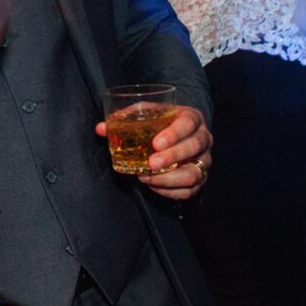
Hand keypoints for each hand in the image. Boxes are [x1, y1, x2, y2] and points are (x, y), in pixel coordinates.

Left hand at [95, 105, 213, 198]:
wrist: (180, 132)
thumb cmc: (162, 121)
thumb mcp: (148, 113)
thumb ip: (126, 118)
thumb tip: (101, 129)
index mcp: (192, 118)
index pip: (188, 123)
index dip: (174, 134)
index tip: (156, 143)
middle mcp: (203, 138)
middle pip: (194, 147)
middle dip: (172, 157)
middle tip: (150, 163)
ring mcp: (204, 160)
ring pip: (194, 174)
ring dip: (169, 179)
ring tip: (147, 177)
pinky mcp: (201, 178)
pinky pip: (189, 190)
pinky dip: (170, 191)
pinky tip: (153, 185)